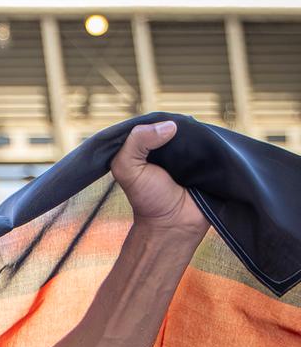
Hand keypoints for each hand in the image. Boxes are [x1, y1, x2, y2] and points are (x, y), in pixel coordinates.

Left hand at [110, 121, 208, 241]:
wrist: (174, 226)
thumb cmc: (147, 200)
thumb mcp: (127, 169)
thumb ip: (135, 143)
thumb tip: (170, 126)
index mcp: (148, 145)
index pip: (157, 121)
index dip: (160, 119)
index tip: (165, 121)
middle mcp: (171, 146)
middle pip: (182, 124)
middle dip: (184, 125)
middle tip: (187, 130)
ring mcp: (194, 154)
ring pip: (201, 133)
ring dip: (204, 135)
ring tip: (203, 138)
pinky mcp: (214, 162)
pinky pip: (220, 148)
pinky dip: (219, 145)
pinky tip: (217, 145)